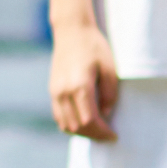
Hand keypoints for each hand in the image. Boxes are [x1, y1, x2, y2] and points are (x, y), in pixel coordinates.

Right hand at [46, 19, 118, 142]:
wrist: (71, 31)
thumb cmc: (94, 46)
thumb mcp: (110, 68)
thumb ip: (109, 93)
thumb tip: (106, 113)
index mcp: (79, 86)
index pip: (90, 121)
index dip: (102, 132)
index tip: (114, 135)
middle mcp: (63, 92)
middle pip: (77, 127)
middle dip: (94, 136)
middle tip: (107, 136)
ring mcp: (55, 92)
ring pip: (65, 125)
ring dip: (81, 133)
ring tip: (96, 131)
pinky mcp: (52, 90)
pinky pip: (59, 116)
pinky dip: (71, 125)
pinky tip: (83, 122)